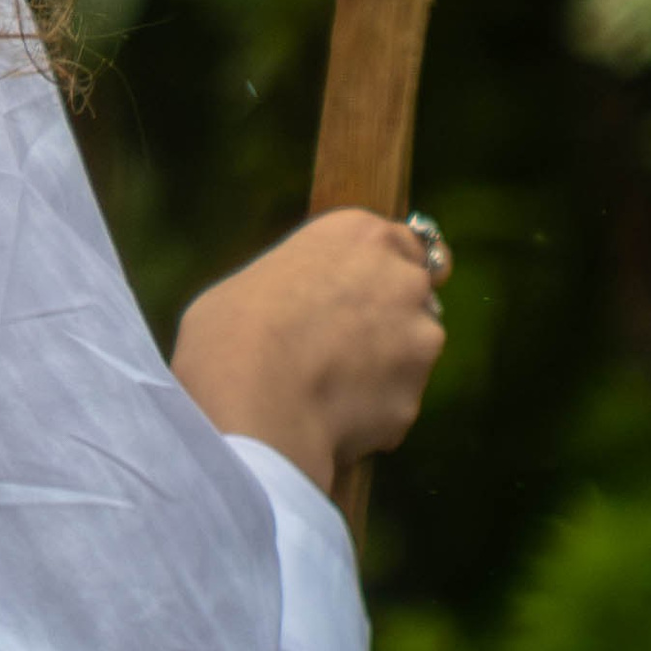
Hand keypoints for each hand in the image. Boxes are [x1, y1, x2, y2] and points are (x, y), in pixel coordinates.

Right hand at [170, 208, 450, 494]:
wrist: (252, 400)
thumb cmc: (233, 334)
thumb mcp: (256, 282)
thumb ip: (300, 285)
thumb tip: (297, 311)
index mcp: (359, 233)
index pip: (407, 242)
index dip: (390, 269)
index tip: (378, 289)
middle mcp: (401, 277)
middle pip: (414, 295)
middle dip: (391, 319)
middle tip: (342, 345)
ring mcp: (418, 337)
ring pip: (411, 354)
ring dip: (384, 368)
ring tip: (324, 389)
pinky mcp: (414, 395)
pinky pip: (394, 404)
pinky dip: (372, 413)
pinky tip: (328, 417)